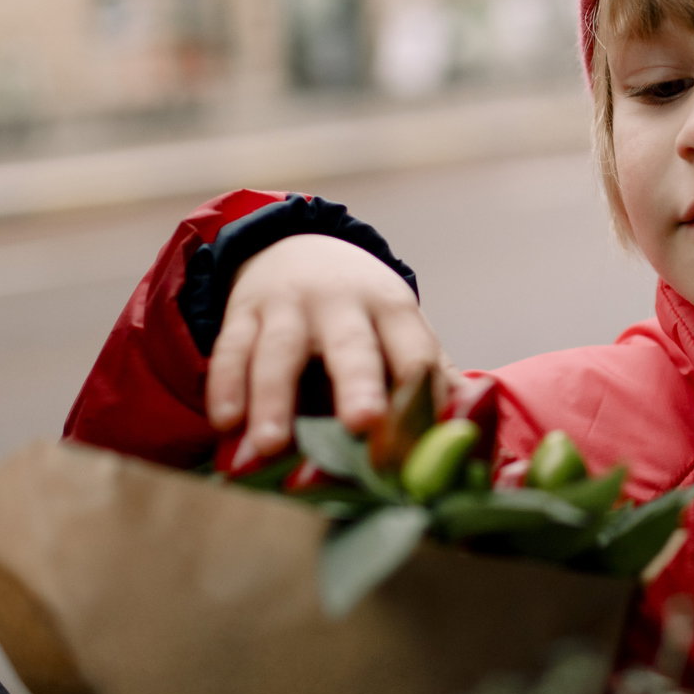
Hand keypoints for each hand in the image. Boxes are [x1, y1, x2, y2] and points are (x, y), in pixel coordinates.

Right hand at [205, 233, 449, 471]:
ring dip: (274, 398)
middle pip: (351, 344)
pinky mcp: (243, 313)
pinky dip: (225, 385)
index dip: (419, 394)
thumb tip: (468, 427)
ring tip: (271, 447)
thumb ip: (431, 375)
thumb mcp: (401, 328)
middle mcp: (342, 304)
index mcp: (392, 310)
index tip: (419, 440)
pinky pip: (230, 349)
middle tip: (362, 423)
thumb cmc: (362, 313)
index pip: (414, 352)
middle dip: (357, 383)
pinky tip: (225, 424)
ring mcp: (288, 306)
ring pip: (280, 351)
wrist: (298, 247)